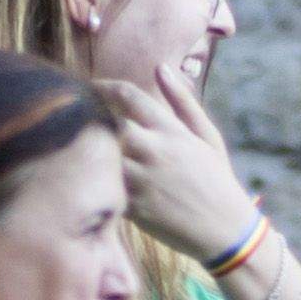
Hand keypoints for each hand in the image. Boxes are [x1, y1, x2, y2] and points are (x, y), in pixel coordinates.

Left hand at [94, 70, 257, 269]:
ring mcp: (142, 181)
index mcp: (171, 131)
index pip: (128, 96)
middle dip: (90, 115)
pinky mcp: (133, 208)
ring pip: (101, 155)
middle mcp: (154, 152)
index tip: (91, 87)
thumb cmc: (217, 179)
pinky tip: (91, 175)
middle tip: (76, 112)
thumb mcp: (207, 136)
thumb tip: (160, 67)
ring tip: (79, 142)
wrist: (225, 231)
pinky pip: (103, 187)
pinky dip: (95, 179)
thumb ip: (182, 101)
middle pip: (106, 122)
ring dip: (89, 147)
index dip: (104, 86)